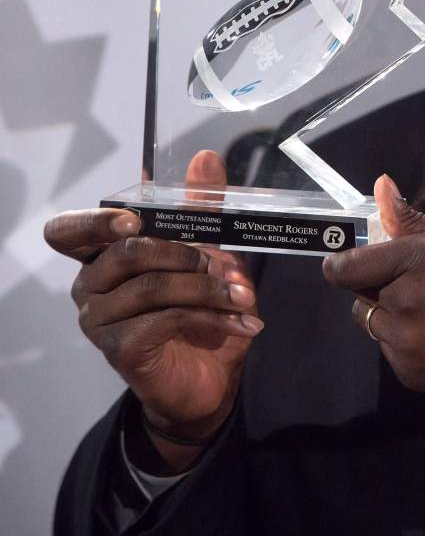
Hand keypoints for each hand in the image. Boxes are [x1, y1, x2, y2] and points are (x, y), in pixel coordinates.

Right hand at [43, 151, 261, 469]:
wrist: (209, 379)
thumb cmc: (201, 310)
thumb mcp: (210, 254)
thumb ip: (202, 208)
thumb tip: (205, 157)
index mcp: (104, 256)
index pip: (69, 231)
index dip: (96, 221)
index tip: (134, 218)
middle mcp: (91, 285)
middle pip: (128, 251)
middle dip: (186, 253)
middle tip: (225, 267)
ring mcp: (99, 319)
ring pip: (152, 285)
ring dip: (208, 288)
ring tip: (243, 297)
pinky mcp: (119, 349)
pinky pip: (166, 318)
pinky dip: (213, 316)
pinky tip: (243, 323)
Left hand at [323, 175, 424, 418]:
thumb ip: (414, 220)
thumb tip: (380, 187)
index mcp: (414, 259)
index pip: (344, 268)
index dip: (346, 267)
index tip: (356, 269)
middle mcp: (403, 301)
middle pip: (361, 300)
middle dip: (383, 294)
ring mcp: (406, 342)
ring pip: (378, 329)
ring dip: (398, 323)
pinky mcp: (413, 375)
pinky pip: (396, 356)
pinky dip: (413, 350)